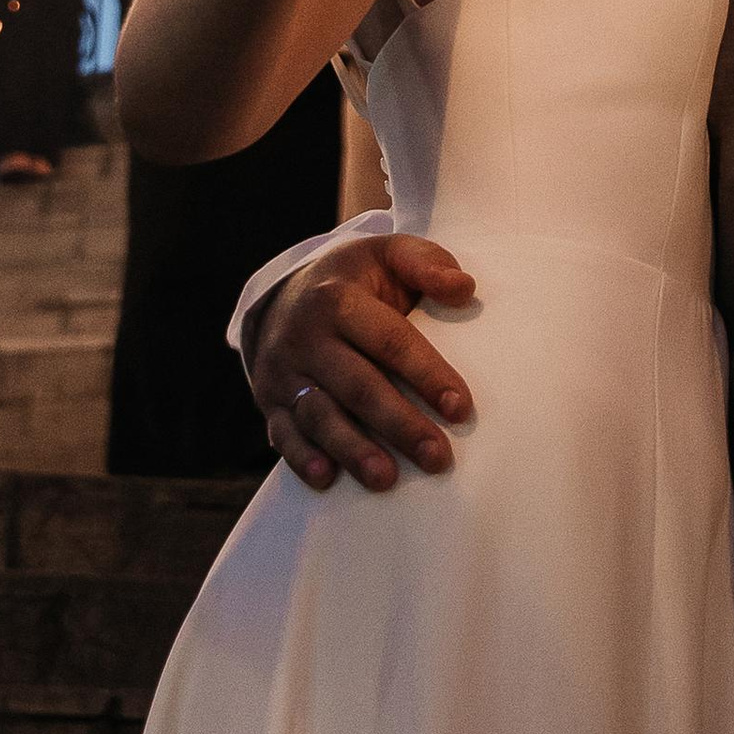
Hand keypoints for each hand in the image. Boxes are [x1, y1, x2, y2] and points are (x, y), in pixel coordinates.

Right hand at [247, 234, 479, 490]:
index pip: (389, 340)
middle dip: (399, 424)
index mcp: (338, 299)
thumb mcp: (387, 254)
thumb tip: (464, 287)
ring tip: (387, 479)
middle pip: (357, 385)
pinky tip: (327, 478)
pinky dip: (302, 458)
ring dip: (353, 449)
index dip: (426, 373)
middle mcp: (305, 337)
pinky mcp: (269, 402)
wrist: (285, 295)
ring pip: (319, 415)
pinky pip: (282, 434)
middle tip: (437, 457)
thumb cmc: (354, 281)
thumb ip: (427, 262)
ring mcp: (283, 372)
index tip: (460, 407)